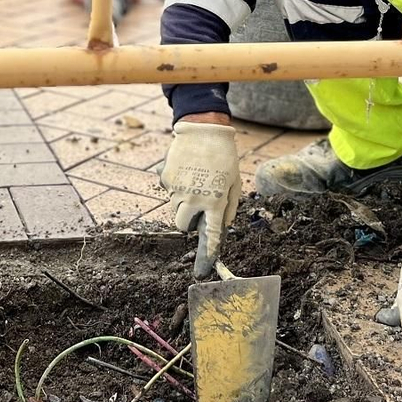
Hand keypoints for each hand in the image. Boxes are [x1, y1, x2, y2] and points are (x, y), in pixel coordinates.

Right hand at [160, 120, 240, 276]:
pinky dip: (177, 187)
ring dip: (184, 205)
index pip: (210, 237)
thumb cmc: (224, 156)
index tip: (203, 272)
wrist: (203, 128)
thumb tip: (222, 226)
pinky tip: (186, 171)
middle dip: (190, 221)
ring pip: (176, 211)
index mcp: (216, 202)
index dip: (207, 256)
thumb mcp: (235, 182)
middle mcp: (195, 199)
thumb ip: (230, 207)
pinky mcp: (166, 179)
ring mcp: (177, 190)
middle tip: (200, 204)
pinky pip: (169, 192)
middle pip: (184, 227)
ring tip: (195, 183)